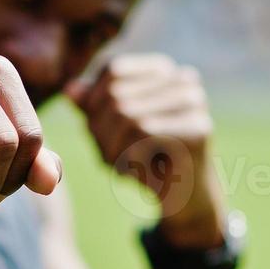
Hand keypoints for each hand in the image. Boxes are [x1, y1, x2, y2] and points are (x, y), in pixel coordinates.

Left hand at [65, 53, 227, 247]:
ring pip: (127, 113)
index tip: (95, 133)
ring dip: (113, 148)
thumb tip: (70, 90)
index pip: (114, 70)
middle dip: (101, 132)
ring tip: (121, 167)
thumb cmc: (145, 160)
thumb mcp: (111, 131)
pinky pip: (144, 133)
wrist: (182, 198)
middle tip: (107, 159)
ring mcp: (195, 102)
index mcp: (162, 71)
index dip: (94, 103)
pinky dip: (131, 157)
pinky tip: (137, 173)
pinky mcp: (199, 128)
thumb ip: (92, 107)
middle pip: (117, 95)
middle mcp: (183, 78)